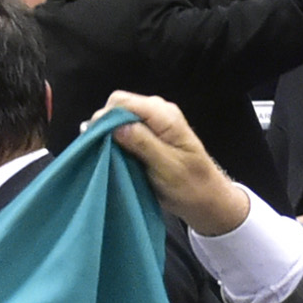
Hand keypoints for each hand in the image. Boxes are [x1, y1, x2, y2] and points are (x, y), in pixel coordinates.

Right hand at [97, 90, 251, 237]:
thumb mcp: (167, 167)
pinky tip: (114, 157)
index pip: (122, 102)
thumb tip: (114, 126)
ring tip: (107, 157)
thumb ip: (143, 143)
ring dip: (110, 135)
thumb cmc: (191, 186)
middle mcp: (157, 112)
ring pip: (119, 118)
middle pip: (118, 107)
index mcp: (164, 115)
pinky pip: (125, 129)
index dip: (105, 118)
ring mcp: (153, 122)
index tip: (96, 142)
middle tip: (100, 153)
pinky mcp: (149, 134)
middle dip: (105, 126)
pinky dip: (116, 141)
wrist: (207, 200)